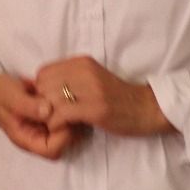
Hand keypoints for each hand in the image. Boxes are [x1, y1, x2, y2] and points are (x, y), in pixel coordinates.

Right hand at [0, 73, 74, 159]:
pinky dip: (69, 105)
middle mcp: (39, 136)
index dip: (62, 136)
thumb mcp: (11, 98)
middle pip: (66, 142)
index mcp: (27, 139)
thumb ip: (28, 106)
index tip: (62, 115)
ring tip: (68, 96)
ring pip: (70, 128)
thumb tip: (48, 111)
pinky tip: (65, 91)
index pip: (52, 150)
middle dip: (72, 124)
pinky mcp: (50, 115)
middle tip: (71, 104)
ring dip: (72, 113)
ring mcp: (46, 126)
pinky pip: (66, 116)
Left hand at [33, 56, 171, 136]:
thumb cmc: (118, 97)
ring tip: (60, 123)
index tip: (50, 104)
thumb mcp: (92, 79)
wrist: (149, 108)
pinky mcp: (95, 108)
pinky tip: (66, 127)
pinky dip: (57, 124)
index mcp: (82, 62)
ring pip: (49, 100)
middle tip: (53, 116)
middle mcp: (84, 71)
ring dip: (49, 116)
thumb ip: (70, 79)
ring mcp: (90, 89)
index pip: (43, 72)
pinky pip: (61, 114)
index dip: (41, 90)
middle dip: (42, 104)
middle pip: (43, 86)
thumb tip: (42, 90)